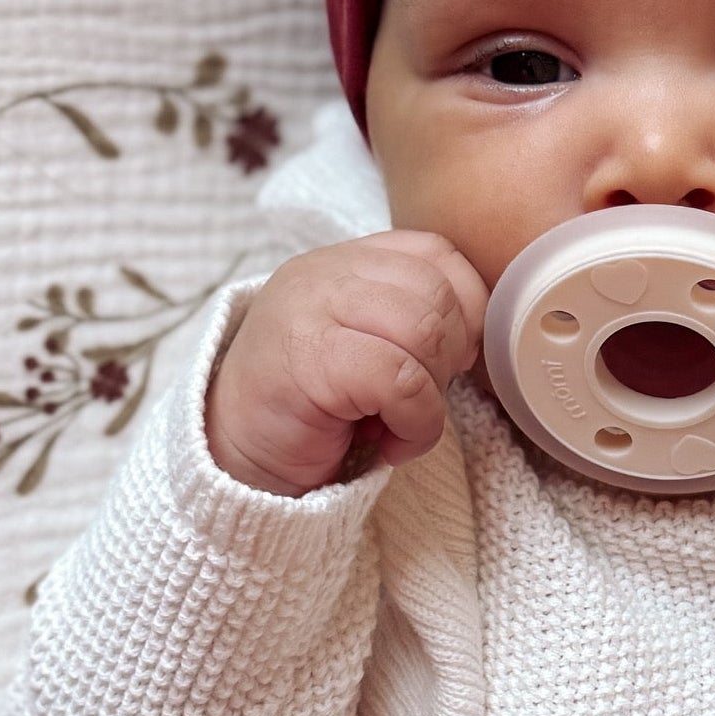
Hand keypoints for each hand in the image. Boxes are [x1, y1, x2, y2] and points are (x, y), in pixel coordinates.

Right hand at [204, 231, 489, 496]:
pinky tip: (388, 445)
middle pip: (435, 292)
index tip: (454, 358)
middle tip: (419, 400)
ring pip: (422, 331)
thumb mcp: (366, 346)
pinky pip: (402, 380)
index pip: (436, 253)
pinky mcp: (310, 359)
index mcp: (343, 261)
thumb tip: (479, 334)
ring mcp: (311, 309)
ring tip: (399, 424)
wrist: (234, 462)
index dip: (467, 306)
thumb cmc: (312, 410)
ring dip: (431, 395)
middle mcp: (324, 273)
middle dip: (448, 357)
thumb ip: (409, 318)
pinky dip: (415, 423)